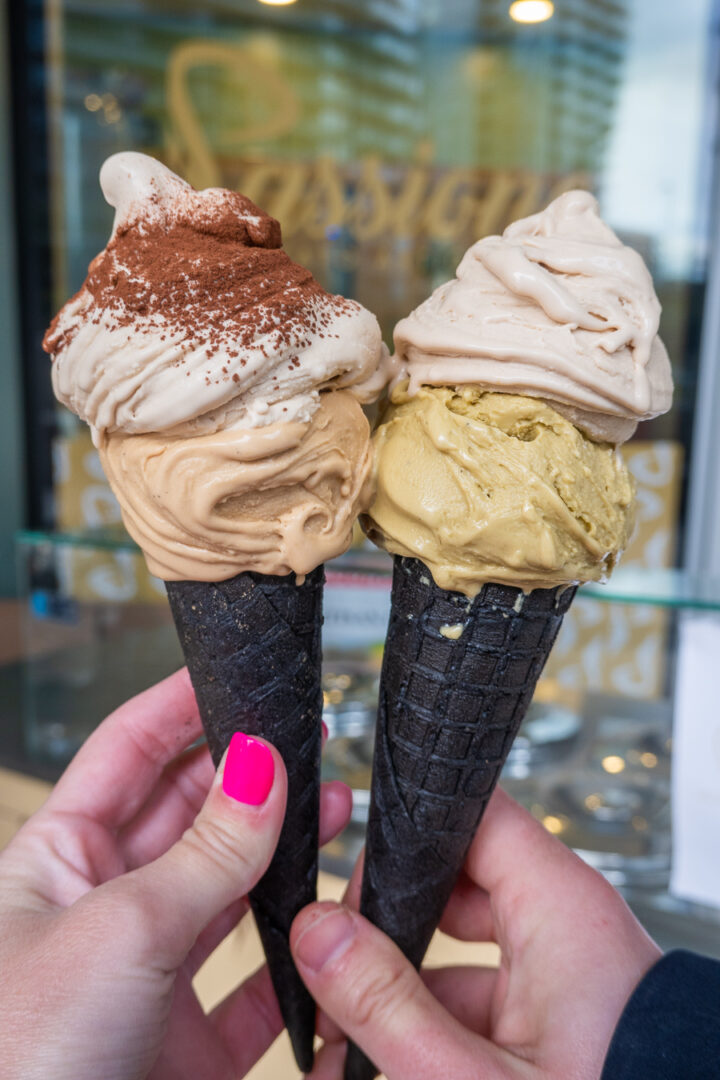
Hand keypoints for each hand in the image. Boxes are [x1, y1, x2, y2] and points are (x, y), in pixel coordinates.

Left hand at [0, 668, 350, 1079]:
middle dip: (248, 773)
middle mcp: (101, 909)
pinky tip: (334, 917)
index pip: (126, 754)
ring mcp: (148, 974)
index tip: (238, 671)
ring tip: (337, 806)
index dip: (181, 706)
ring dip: (283, 850)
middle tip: (310, 738)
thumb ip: (205, 853)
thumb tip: (262, 765)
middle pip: (187, 813)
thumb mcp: (119, 932)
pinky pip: (254, 979)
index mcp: (55, 863)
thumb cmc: (18, 1060)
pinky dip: (298, 952)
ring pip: (228, 889)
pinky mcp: (188, 1039)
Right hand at [290, 788, 660, 1079]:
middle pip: (446, 887)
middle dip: (379, 933)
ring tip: (333, 1042)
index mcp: (560, 907)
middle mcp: (562, 925)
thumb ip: (391, 1008)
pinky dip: (428, 1024)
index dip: (402, 837)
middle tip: (325, 976)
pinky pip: (476, 997)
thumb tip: (317, 935)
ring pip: (453, 950)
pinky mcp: (553, 1016)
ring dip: (395, 992)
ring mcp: (558, 972)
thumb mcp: (478, 1079)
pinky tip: (374, 1064)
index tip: (342, 883)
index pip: (470, 817)